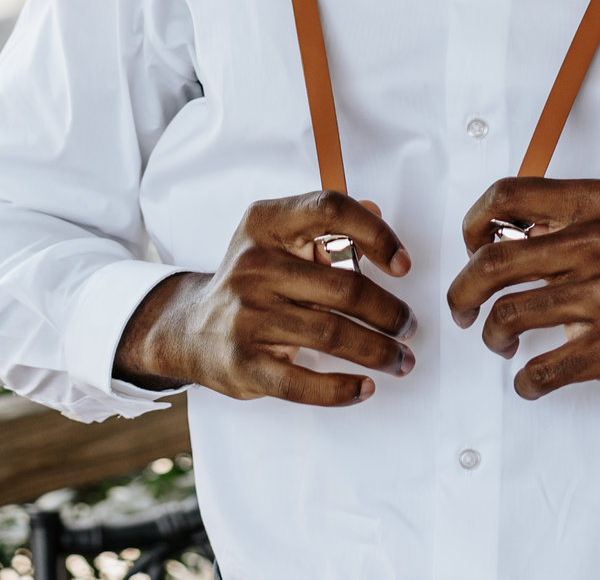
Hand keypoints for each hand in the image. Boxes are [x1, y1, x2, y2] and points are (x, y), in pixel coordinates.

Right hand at [112, 192, 415, 405]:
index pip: (329, 210)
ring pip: (332, 334)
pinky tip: (365, 388)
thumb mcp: (275, 240)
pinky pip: (301, 382)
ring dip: (378, 351)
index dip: (375, 234)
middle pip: (343, 286)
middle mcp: (253, 265)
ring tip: (400, 358)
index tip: (403, 265)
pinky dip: (340, 389)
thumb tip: (375, 211)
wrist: (190, 328)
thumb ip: (323, 226)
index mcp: (265, 224)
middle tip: (408, 326)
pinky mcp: (243, 362)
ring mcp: (245, 315)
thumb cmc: (249, 281)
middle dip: (389, 312)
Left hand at [445, 178, 599, 400]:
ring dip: (492, 337)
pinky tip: (528, 381)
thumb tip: (507, 232)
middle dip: (462, 293)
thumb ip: (569, 216)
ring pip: (508, 317)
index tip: (471, 247)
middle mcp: (595, 245)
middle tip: (461, 311)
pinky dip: (524, 382)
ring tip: (500, 343)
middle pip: (491, 264)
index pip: (506, 196)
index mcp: (594, 204)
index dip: (473, 223)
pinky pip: (542, 370)